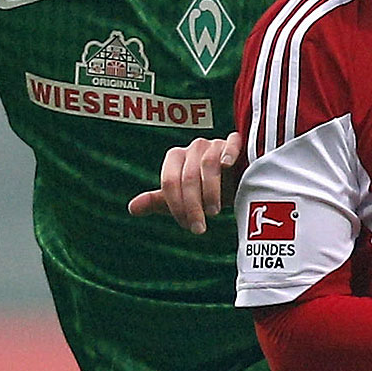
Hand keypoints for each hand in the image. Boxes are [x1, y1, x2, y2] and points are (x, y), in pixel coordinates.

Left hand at [125, 131, 242, 233]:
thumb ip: (159, 201)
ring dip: (210, 192)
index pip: (169, 182)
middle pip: (187, 178)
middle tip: (199, 228)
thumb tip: (131, 208)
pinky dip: (228, 154)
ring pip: (207, 165)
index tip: (186, 226)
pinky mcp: (235, 142)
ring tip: (214, 212)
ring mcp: (214, 144)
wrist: (239, 182)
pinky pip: (230, 145)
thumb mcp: (183, 198)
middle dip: (192, 206)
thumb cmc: (208, 191)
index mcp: (175, 158)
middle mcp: (193, 148)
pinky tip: (228, 167)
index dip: (176, 206)